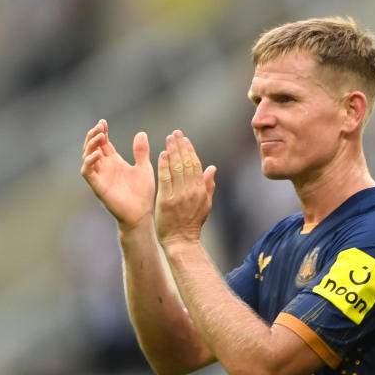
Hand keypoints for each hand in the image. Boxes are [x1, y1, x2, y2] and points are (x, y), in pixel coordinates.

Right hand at [81, 119, 155, 229]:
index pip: (103, 144)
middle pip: (92, 147)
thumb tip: (141, 133)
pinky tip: (97, 154)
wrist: (141, 213)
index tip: (103, 121)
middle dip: (93, 136)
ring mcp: (100, 176)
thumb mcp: (144, 167)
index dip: (102, 132)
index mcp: (114, 162)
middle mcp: (104, 168)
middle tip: (99, 127)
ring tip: (99, 136)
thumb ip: (141, 151)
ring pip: (87, 157)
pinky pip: (88, 172)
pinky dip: (90, 162)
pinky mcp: (98, 186)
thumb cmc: (142, 192)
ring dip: (91, 146)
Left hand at [154, 130, 216, 248]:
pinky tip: (162, 154)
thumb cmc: (192, 223)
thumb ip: (209, 185)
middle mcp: (192, 191)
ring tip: (169, 139)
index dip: (190, 150)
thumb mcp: (206, 204)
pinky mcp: (167, 201)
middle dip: (181, 146)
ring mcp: (179, 196)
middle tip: (176, 133)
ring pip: (177, 168)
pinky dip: (164, 166)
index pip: (196, 165)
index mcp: (201, 191)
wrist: (181, 241)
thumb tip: (212, 167)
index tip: (185, 139)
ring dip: (172, 151)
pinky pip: (166, 179)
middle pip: (187, 164)